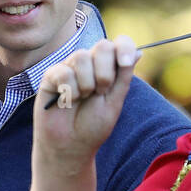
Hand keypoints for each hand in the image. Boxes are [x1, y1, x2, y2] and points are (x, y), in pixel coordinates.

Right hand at [34, 37, 141, 174]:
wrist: (70, 146)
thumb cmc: (93, 127)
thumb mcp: (114, 102)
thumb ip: (124, 76)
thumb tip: (139, 51)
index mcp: (108, 68)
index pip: (119, 44)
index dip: (124, 47)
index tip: (126, 63)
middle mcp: (89, 64)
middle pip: (102, 46)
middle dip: (105, 72)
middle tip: (100, 92)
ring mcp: (70, 67)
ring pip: (81, 57)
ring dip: (86, 84)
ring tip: (81, 99)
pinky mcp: (51, 76)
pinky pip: (63, 72)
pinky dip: (68, 91)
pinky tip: (66, 102)